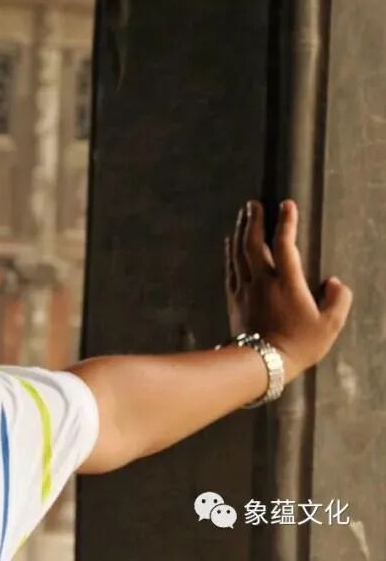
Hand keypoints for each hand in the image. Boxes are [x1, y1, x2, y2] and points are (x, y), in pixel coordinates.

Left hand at [224, 199, 352, 378]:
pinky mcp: (234, 298)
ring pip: (239, 252)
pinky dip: (230, 251)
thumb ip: (338, 300)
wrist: (261, 364)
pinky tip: (231, 241)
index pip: (285, 245)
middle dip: (254, 220)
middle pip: (254, 243)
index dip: (286, 223)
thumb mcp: (330, 326)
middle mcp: (262, 281)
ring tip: (244, 214)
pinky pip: (230, 267)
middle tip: (254, 203)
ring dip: (241, 231)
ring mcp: (245, 288)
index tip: (287, 204)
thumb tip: (335, 282)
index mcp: (287, 284)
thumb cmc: (299, 345)